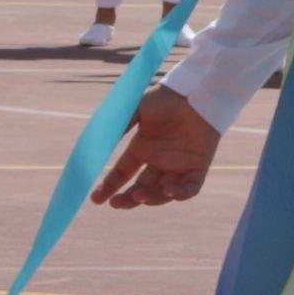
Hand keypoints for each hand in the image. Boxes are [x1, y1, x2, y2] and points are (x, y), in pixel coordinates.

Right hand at [93, 91, 221, 209]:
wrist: (195, 91)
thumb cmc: (166, 98)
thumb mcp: (138, 110)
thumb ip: (121, 126)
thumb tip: (99, 144)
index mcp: (142, 149)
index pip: (123, 174)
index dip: (109, 187)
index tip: (95, 198)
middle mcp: (158, 160)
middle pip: (140, 189)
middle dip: (127, 199)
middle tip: (116, 203)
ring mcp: (178, 165)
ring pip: (162, 193)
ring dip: (150, 198)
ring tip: (138, 196)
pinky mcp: (198, 166)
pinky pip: (189, 189)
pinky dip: (179, 193)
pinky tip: (168, 191)